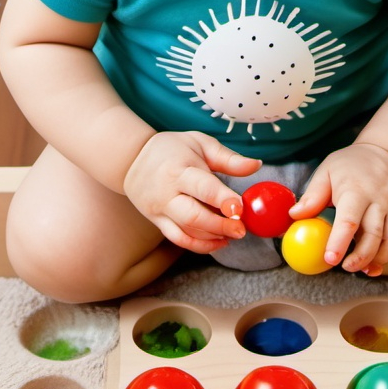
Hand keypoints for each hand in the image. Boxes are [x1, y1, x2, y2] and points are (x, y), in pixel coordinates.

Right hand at [123, 131, 260, 253]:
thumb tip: (256, 165)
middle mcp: (166, 192)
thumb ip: (228, 158)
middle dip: (220, 226)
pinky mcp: (158, 221)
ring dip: (213, 237)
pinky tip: (219, 241)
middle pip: (194, 216)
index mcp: (178, 169)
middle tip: (241, 229)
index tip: (240, 208)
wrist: (131, 159)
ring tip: (234, 233)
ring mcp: (160, 210)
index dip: (223, 200)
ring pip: (187, 231)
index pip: (203, 187)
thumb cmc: (171, 148)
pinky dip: (200, 245)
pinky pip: (179, 239)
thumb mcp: (199, 143)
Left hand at [291, 143, 387, 275]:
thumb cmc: (350, 165)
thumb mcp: (327, 170)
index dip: (339, 242)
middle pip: (373, 234)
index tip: (330, 260)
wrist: (387, 151)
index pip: (348, 220)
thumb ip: (312, 195)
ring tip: (366, 269)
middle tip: (347, 268)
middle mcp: (380, 197)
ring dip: (381, 257)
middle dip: (361, 256)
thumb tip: (294, 216)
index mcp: (356, 190)